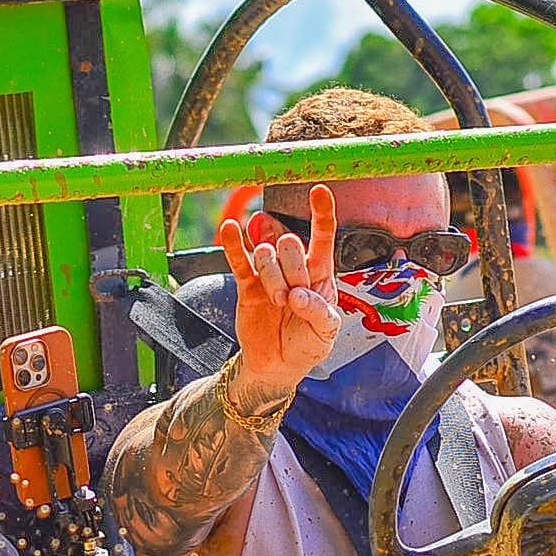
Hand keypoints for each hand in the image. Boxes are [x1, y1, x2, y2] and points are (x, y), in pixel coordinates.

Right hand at [219, 182, 340, 403]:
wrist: (278, 366)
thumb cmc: (308, 345)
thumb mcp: (325, 333)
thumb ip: (318, 311)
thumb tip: (298, 294)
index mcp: (320, 275)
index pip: (322, 237)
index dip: (321, 214)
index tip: (319, 190)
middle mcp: (294, 268)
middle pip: (290, 245)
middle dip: (291, 269)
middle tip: (289, 299)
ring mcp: (269, 275)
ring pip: (266, 253)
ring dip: (271, 275)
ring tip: (275, 299)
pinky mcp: (248, 287)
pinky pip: (239, 261)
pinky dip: (233, 245)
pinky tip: (229, 229)